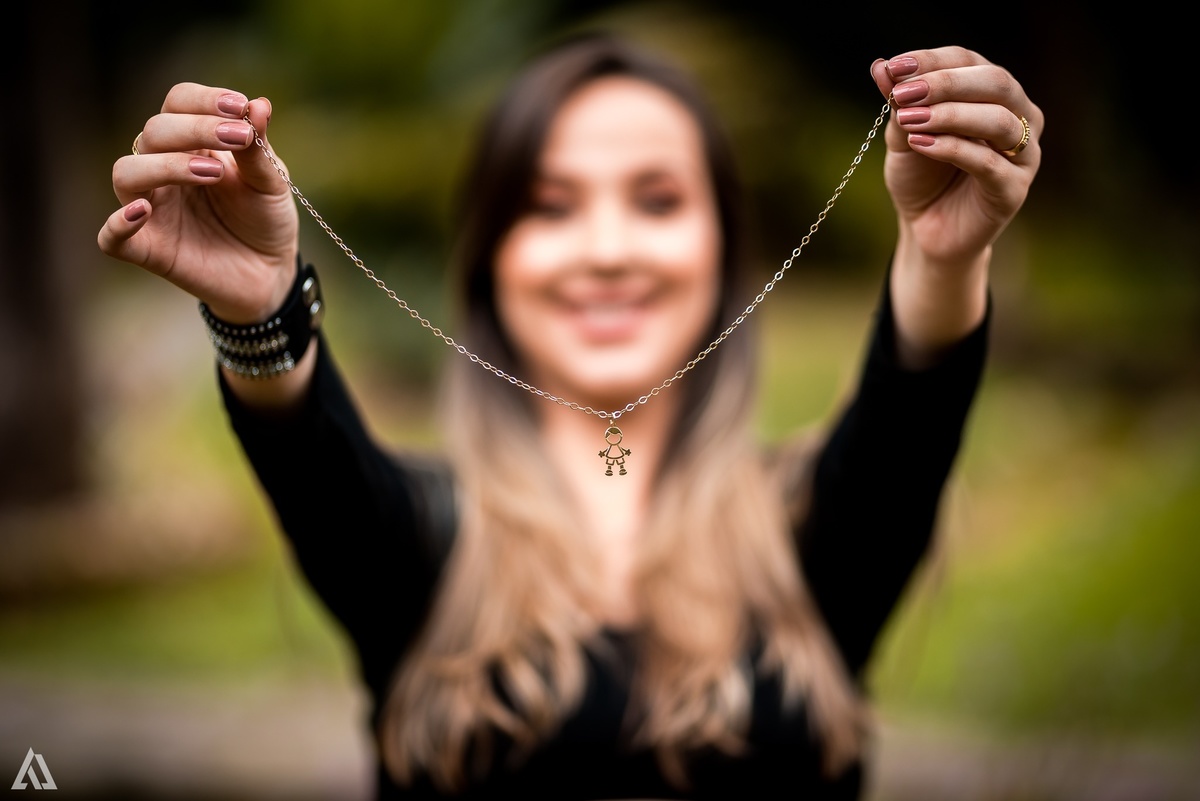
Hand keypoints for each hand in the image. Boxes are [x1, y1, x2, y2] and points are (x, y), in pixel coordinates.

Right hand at [97, 83, 299, 323]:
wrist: (272, 272)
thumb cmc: (265, 219)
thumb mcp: (270, 182)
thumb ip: (259, 148)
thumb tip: (259, 104)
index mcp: (192, 144)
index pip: (178, 104)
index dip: (203, 100)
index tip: (240, 107)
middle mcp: (163, 169)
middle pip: (154, 131)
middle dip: (195, 128)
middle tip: (237, 138)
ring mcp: (152, 208)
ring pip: (127, 173)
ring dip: (165, 166)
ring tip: (212, 173)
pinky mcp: (148, 249)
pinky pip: (111, 237)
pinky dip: (118, 223)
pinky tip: (143, 212)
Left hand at [871, 47, 1042, 268]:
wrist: (926, 229)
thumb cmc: (920, 176)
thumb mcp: (903, 136)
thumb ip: (899, 104)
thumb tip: (881, 67)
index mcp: (991, 93)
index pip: (968, 61)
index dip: (931, 60)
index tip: (894, 68)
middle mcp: (1018, 116)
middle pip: (995, 82)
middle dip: (945, 83)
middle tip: (903, 92)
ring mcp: (1023, 152)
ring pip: (998, 119)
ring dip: (950, 114)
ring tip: (909, 120)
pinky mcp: (1014, 188)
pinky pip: (988, 162)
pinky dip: (952, 149)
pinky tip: (920, 144)